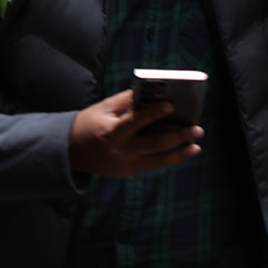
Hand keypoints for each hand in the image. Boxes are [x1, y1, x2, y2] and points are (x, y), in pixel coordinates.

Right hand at [69, 88, 202, 176]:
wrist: (70, 152)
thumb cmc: (88, 124)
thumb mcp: (102, 109)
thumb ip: (125, 102)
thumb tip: (151, 95)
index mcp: (112, 131)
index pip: (136, 121)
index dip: (154, 113)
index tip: (171, 105)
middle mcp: (121, 150)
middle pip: (155, 144)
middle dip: (178, 137)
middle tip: (197, 130)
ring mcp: (126, 164)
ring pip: (158, 160)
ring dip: (180, 154)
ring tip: (196, 147)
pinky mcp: (128, 172)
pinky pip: (152, 164)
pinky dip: (167, 157)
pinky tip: (181, 151)